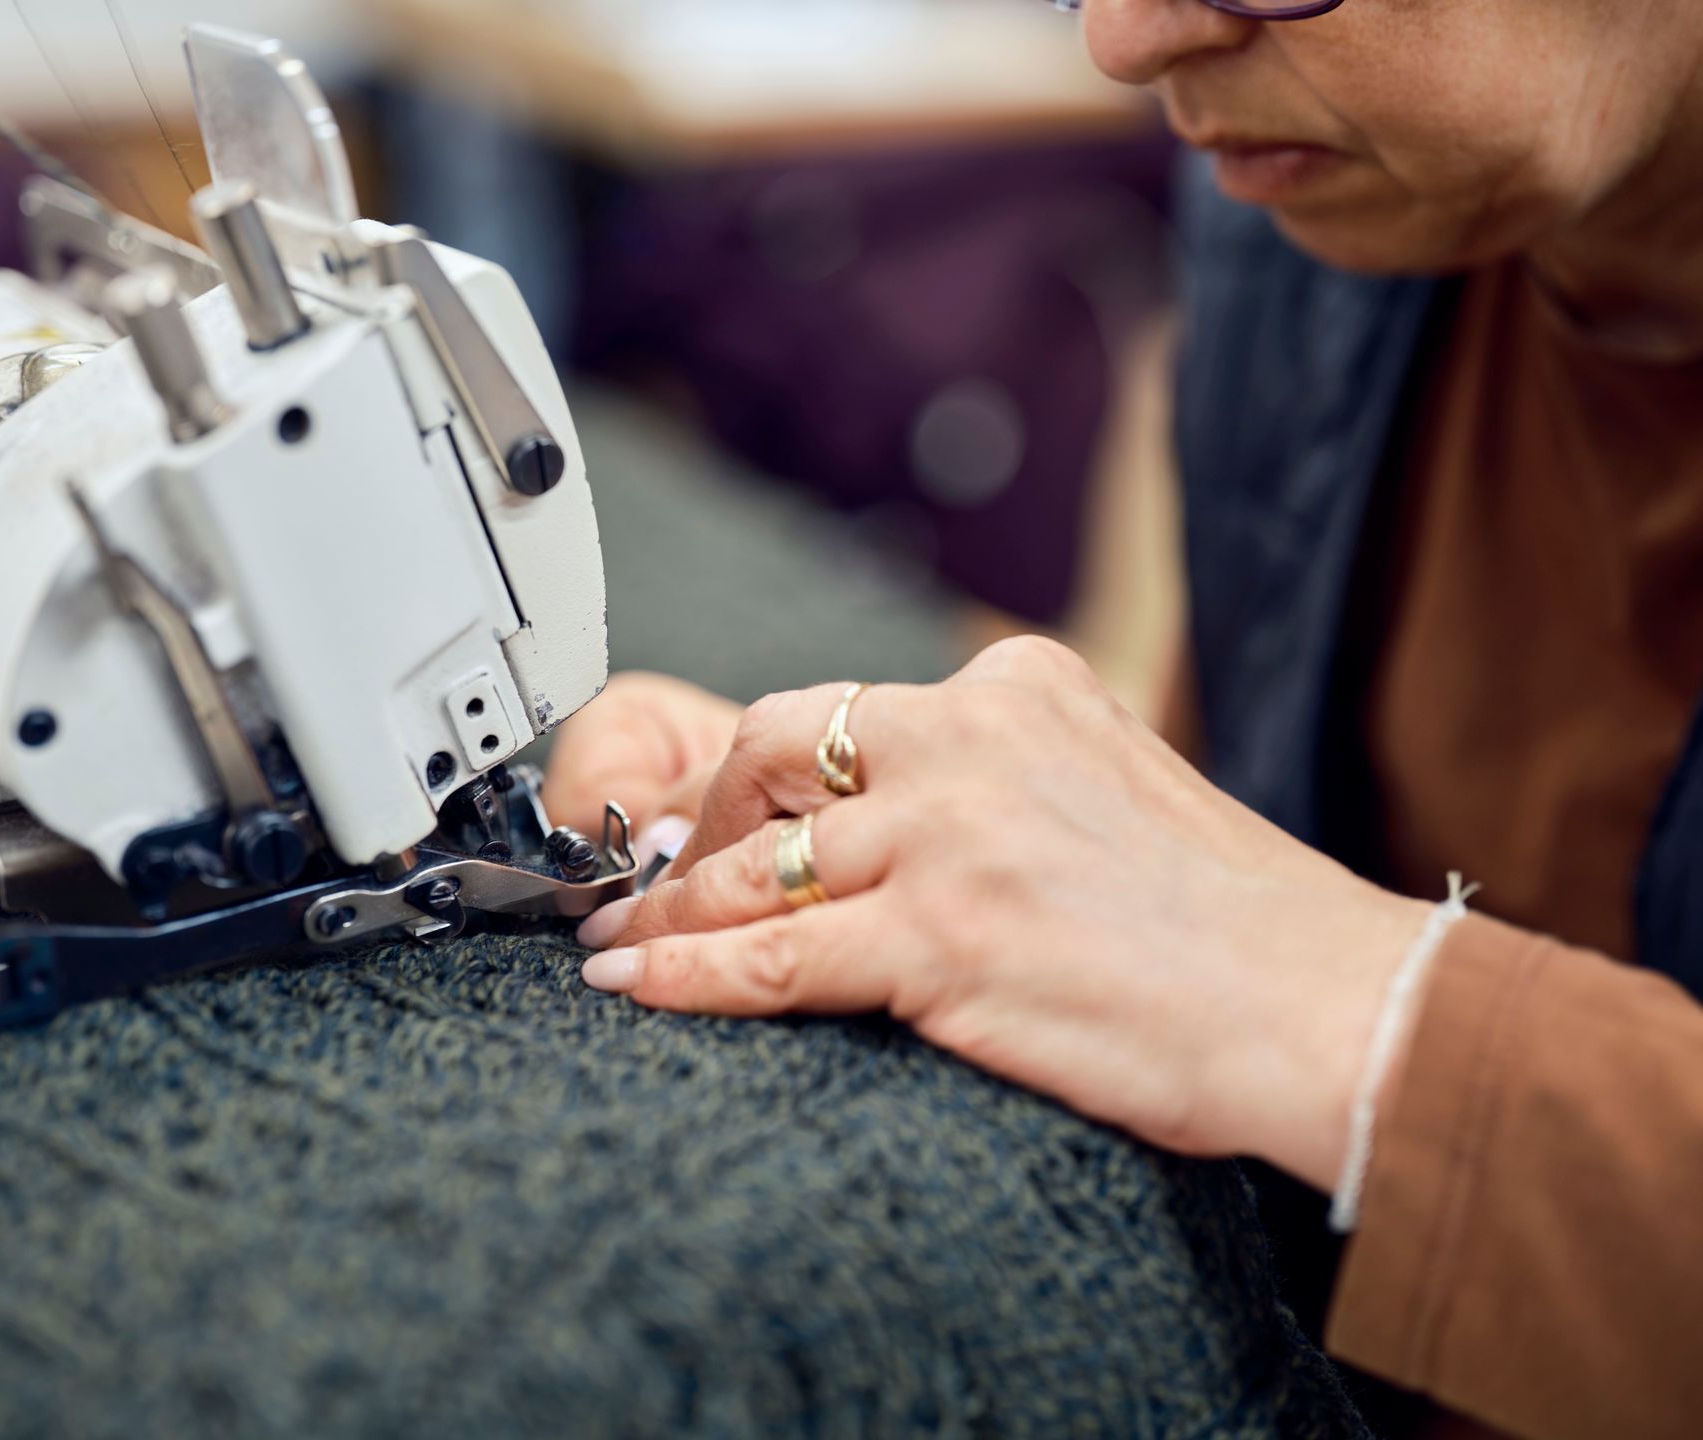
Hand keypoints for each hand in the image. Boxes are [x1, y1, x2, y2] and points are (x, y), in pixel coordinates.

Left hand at [573, 638, 1429, 1192]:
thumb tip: (891, 827)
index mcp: (1021, 688)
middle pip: (774, 753)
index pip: (846, 709)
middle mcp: (975, 738)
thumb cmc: (1233, 923)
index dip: (761, 774)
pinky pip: (770, 954)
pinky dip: (686, 974)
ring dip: (673, 911)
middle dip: (703, 823)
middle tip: (662, 879)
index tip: (723, 819)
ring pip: (759, 864)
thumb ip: (1003, 785)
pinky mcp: (943, 936)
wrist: (1326, 1002)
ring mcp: (952, 835)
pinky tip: (637, 989)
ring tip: (623, 947)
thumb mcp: (1112, 791)